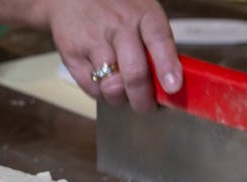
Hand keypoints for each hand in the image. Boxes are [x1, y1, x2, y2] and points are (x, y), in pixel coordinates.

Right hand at [47, 0, 181, 111]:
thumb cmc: (114, 10)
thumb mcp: (140, 14)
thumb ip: (154, 44)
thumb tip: (168, 82)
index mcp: (143, 14)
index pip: (159, 41)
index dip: (167, 67)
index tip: (173, 88)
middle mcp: (119, 27)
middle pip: (134, 73)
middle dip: (142, 99)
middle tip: (146, 107)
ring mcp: (94, 42)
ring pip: (112, 87)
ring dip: (120, 99)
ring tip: (122, 94)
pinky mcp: (73, 56)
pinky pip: (92, 89)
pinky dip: (101, 94)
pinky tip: (104, 84)